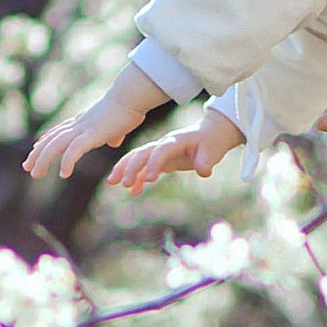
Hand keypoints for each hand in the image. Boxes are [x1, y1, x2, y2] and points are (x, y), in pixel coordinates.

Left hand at [25, 61, 163, 180]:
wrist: (131, 96)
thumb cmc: (128, 108)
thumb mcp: (117, 124)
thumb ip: (113, 134)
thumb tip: (114, 140)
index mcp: (83, 121)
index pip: (59, 131)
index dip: (46, 141)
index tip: (35, 149)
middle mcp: (79, 124)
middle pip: (52, 139)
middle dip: (37, 154)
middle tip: (27, 167)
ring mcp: (84, 128)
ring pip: (56, 145)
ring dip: (43, 159)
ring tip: (35, 174)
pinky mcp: (92, 134)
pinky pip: (74, 150)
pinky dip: (67, 161)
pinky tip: (63, 174)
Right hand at [108, 106, 241, 194]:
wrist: (210, 135)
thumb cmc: (212, 143)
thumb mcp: (213, 151)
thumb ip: (206, 161)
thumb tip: (204, 171)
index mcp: (176, 141)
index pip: (161, 151)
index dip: (154, 163)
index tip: (149, 180)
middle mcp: (164, 144)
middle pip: (143, 153)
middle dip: (131, 167)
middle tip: (123, 184)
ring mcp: (160, 151)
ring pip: (138, 158)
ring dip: (125, 169)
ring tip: (113, 182)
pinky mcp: (161, 159)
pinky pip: (144, 167)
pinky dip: (137, 178)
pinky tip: (134, 192)